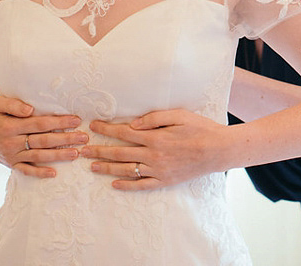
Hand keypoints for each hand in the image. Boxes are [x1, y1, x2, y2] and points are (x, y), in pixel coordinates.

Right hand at [0, 96, 86, 177]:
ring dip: (58, 156)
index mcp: (11, 126)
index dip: (59, 122)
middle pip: (43, 141)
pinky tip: (54, 174)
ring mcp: (11, 156)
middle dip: (66, 139)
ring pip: (38, 157)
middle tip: (84, 138)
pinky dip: (39, 173)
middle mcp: (12, 143)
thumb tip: (30, 109)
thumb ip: (13, 104)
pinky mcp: (10, 164)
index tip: (76, 120)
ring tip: (76, 153)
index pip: (40, 124)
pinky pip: (26, 171)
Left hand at [82, 109, 228, 190]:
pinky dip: (126, 185)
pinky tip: (114, 184)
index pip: (124, 133)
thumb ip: (154, 118)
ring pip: (126, 170)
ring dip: (106, 168)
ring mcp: (158, 170)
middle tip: (82, 150)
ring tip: (91, 166)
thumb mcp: (178, 115)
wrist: (218, 150)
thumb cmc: (200, 128)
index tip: (92, 126)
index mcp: (155, 137)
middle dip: (98, 150)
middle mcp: (153, 156)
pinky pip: (141, 185)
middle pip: (119, 153)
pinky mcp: (164, 180)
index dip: (106, 129)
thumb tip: (132, 124)